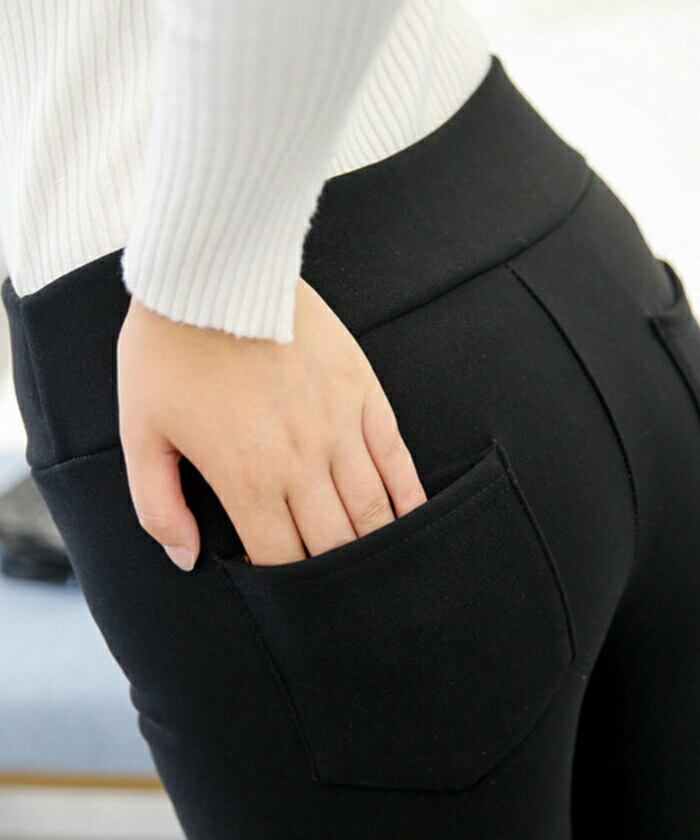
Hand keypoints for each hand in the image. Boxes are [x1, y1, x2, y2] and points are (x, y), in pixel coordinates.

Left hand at [116, 278, 426, 569]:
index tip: (295, 600)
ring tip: (381, 572)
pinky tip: (414, 519)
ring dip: (378, 547)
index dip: (289, 590)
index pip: (281, 559)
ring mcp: (339, 425)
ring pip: (372, 508)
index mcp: (247, 477)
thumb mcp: (141, 429)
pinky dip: (408, 495)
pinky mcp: (361, 391)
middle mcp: (302, 460)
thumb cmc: (169, 350)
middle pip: (334, 544)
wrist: (213, 274)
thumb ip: (158, 503)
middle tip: (344, 598)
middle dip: (338, 578)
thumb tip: (185, 557)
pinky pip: (394, 456)